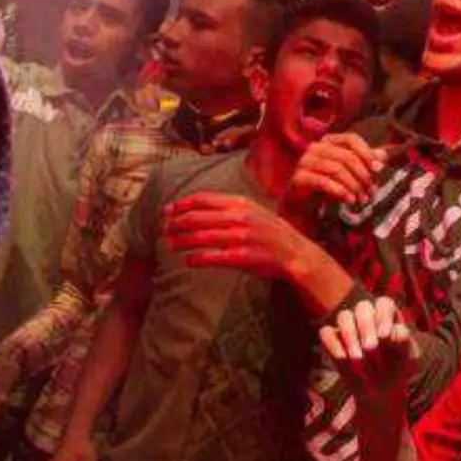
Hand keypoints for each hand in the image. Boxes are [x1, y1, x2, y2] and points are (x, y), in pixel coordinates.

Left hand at [164, 192, 310, 279]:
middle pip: (198, 217)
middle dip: (177, 223)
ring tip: (170, 245)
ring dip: (182, 241)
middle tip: (164, 230)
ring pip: (202, 237)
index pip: (203, 199)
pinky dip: (198, 259)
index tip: (168, 210)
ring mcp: (241, 237)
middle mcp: (239, 217)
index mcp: (240, 203)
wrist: (296, 253)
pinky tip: (188, 261)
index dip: (182, 204)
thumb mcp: (252, 210)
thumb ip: (229, 207)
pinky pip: (214, 257)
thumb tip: (198, 208)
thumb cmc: (270, 232)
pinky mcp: (243, 256)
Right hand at [284, 133, 386, 221]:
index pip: (350, 139)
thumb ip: (364, 163)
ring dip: (353, 185)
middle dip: (362, 175)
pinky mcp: (299, 178)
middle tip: (371, 191)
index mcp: (328, 142)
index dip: (366, 152)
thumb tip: (383, 155)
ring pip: (336, 169)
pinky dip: (340, 191)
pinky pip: (323, 181)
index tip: (378, 169)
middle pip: (346, 156)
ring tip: (362, 199)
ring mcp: (305, 162)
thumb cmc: (327, 187)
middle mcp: (315, 148)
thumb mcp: (349, 174)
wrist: (303, 208)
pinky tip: (349, 200)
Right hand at [320, 297, 418, 406]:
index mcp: (388, 316)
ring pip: (344, 316)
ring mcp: (349, 326)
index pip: (384, 304)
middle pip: (363, 307)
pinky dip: (333, 344)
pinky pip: (326, 333)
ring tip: (358, 357)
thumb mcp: (410, 360)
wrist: (382, 391)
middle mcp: (367, 316)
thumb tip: (396, 331)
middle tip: (371, 348)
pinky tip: (343, 358)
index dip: (383, 316)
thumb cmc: (399, 370)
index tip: (385, 336)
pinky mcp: (333, 339)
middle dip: (366, 326)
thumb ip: (406, 343)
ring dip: (350, 335)